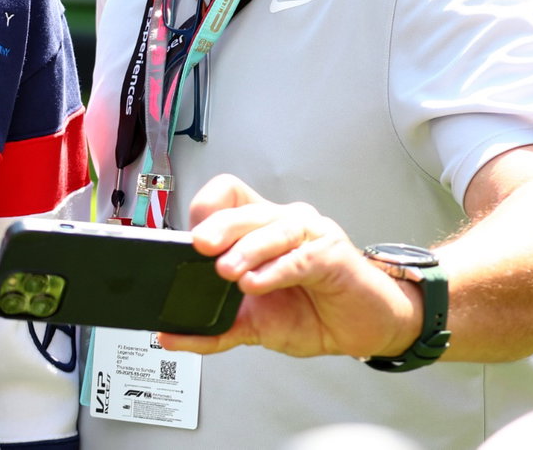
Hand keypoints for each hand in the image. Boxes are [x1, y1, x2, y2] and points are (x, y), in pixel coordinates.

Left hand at [158, 174, 420, 359]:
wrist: (364, 329)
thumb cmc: (313, 313)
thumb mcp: (254, 325)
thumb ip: (214, 328)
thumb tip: (169, 335)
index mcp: (259, 230)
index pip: (227, 196)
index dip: (206, 208)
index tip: (188, 238)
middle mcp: (283, 223)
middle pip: (244, 209)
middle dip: (219, 227)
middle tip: (199, 248)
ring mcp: (310, 234)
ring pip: (272, 227)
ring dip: (246, 248)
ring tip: (227, 272)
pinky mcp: (333, 254)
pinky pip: (301, 256)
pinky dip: (277, 269)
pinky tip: (258, 283)